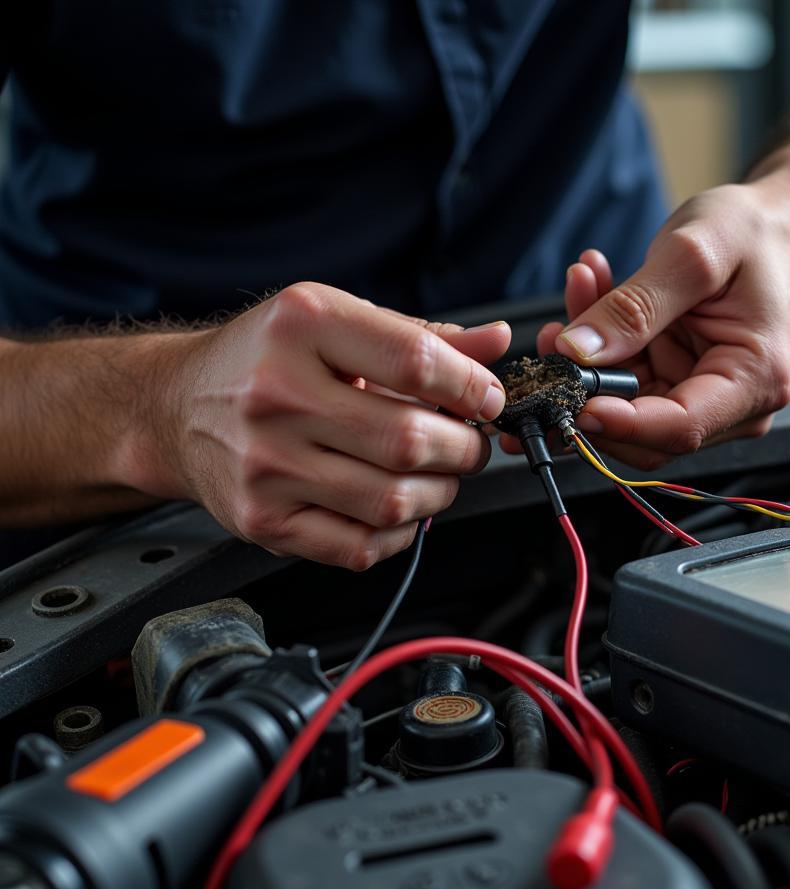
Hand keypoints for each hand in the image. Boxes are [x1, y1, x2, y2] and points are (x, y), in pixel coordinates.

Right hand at [145, 283, 508, 567]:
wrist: (175, 408)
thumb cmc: (265, 361)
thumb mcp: (335, 324)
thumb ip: (419, 336)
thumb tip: (497, 343)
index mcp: (302, 326)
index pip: (416, 361)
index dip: (472, 387)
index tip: (486, 399)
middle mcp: (276, 394)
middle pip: (410, 439)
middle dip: (463, 449)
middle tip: (466, 444)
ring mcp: (265, 464)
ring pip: (392, 501)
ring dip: (439, 494)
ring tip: (437, 476)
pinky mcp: (263, 519)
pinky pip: (360, 546)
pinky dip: (399, 534)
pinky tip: (398, 509)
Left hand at [533, 170, 789, 469]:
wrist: (778, 222)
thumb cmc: (757, 233)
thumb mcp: (694, 254)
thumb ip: (636, 306)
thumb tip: (580, 352)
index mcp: (754, 381)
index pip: (680, 429)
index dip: (620, 423)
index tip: (573, 400)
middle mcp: (731, 404)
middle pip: (644, 432)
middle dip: (592, 389)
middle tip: (558, 338)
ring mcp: (699, 394)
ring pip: (623, 404)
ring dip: (588, 355)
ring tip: (581, 287)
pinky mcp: (674, 379)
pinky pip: (622, 377)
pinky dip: (600, 339)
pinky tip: (592, 290)